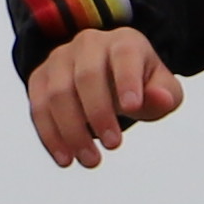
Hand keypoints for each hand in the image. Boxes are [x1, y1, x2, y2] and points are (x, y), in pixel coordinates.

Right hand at [26, 27, 183, 168]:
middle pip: (86, 76)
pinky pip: (38, 107)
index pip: (124, 57)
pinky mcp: (40, 78)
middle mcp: (88, 44)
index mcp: (124, 42)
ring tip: (91, 161)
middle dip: (98, 113)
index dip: (127, 81)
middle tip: (114, 145)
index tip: (132, 109)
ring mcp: (60, 59)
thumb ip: (165, 94)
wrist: (111, 77)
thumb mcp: (162, 88)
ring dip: (72, 131)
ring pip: (57, 94)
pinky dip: (50, 136)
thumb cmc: (142, 85)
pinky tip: (65, 159)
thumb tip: (161, 99)